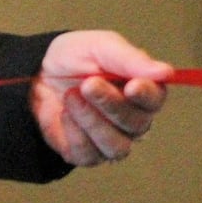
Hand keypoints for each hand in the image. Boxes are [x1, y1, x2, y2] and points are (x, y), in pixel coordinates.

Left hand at [30, 30, 173, 166]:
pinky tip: (65, 114)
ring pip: (117, 146)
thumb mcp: (101, 47)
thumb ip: (132, 59)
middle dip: (110, 104)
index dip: (146, 95)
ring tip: (71, 97)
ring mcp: (112, 139)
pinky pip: (89, 155)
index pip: (156, 100)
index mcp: (143, 91)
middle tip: (87, 84)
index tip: (131, 86)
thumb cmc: (75, 58)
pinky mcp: (87, 155)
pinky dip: (75, 134)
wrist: (34, 75)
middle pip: (137, 124)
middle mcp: (133, 119)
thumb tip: (167, 72)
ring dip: (92, 121)